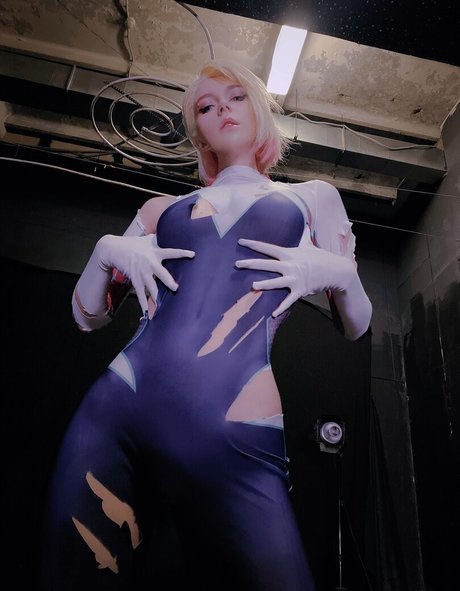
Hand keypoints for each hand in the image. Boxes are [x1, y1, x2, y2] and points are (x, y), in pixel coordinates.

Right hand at [97, 233, 194, 312]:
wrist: (113, 249)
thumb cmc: (132, 244)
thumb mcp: (146, 240)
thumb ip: (157, 239)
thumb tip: (167, 232)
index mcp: (155, 252)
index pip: (172, 252)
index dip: (182, 253)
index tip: (193, 255)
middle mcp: (150, 263)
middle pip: (161, 273)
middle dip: (168, 281)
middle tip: (175, 288)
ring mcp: (142, 272)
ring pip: (151, 286)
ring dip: (157, 296)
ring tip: (162, 306)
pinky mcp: (135, 279)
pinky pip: (140, 293)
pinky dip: (143, 304)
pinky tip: (146, 313)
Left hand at [235, 229, 355, 316]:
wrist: (336, 271)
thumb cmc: (321, 257)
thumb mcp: (310, 244)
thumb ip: (303, 235)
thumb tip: (305, 223)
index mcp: (289, 254)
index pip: (268, 248)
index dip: (254, 245)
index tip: (241, 242)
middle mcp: (290, 266)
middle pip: (267, 264)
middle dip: (251, 264)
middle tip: (237, 264)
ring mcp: (295, 279)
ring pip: (277, 282)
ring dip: (265, 284)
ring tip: (253, 286)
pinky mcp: (300, 290)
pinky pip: (289, 300)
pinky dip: (281, 307)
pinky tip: (273, 314)